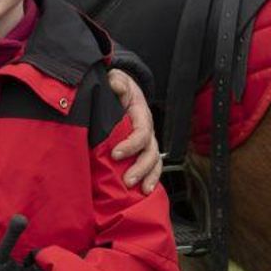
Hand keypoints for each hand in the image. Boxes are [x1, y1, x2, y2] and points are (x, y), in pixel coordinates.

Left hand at [107, 69, 160, 192]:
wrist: (121, 90)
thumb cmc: (118, 87)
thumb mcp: (117, 79)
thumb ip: (117, 82)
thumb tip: (116, 86)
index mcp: (141, 115)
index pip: (141, 132)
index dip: (131, 145)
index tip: (115, 154)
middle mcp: (147, 130)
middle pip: (151, 151)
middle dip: (141, 167)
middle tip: (127, 180)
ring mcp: (147, 142)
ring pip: (154, 162)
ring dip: (149, 176)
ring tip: (141, 190)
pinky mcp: (142, 150)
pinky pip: (151, 167)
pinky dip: (150, 179)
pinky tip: (145, 192)